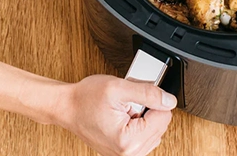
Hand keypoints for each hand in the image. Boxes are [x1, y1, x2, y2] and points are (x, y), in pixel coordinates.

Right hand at [56, 75, 176, 155]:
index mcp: (129, 141)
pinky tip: (125, 116)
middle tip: (128, 103)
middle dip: (149, 108)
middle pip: (161, 125)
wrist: (67, 107)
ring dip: (144, 116)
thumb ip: (148, 93)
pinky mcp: (124, 152)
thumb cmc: (86, 99)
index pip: (164, 117)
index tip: (137, 97)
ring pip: (155, 130)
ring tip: (125, 109)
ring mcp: (126, 155)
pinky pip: (145, 135)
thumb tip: (169, 101)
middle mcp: (129, 154)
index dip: (154, 100)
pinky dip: (139, 122)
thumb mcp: (119, 88)